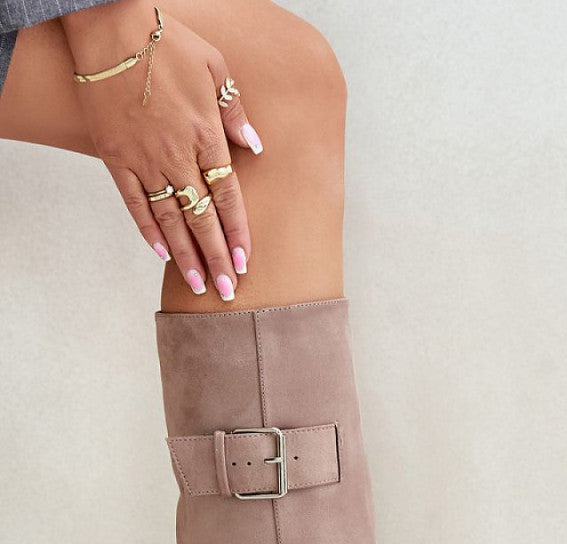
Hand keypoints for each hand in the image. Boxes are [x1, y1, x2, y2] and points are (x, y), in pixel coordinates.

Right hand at [62, 0, 262, 299]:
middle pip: (202, 219)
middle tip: (227, 293)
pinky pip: (134, 203)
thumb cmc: (165, 43)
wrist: (108, 28)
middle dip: (217, 259)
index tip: (246, 263)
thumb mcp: (215, 68)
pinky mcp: (115, 159)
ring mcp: (144, 160)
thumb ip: (236, 112)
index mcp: (205, 136)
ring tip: (197, 286)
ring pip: (170, 219)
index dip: (238, 233)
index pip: (228, 197)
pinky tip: (160, 253)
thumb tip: (257, 146)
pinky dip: (148, 229)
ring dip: (185, 256)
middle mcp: (177, 155)